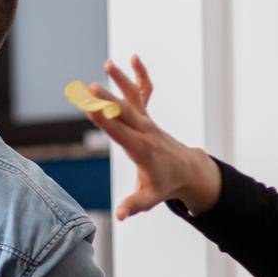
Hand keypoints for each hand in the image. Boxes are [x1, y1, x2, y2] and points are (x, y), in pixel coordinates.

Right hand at [78, 56, 222, 219]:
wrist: (188, 170)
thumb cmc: (165, 184)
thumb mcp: (150, 198)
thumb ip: (134, 205)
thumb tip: (120, 217)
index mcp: (142, 150)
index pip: (121, 133)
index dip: (105, 120)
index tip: (91, 107)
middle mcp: (145, 132)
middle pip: (124, 112)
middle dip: (106, 100)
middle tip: (89, 87)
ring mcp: (147, 122)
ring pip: (133, 98)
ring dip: (121, 81)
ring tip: (107, 65)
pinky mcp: (148, 117)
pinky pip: (144, 92)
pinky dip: (140, 75)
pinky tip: (133, 59)